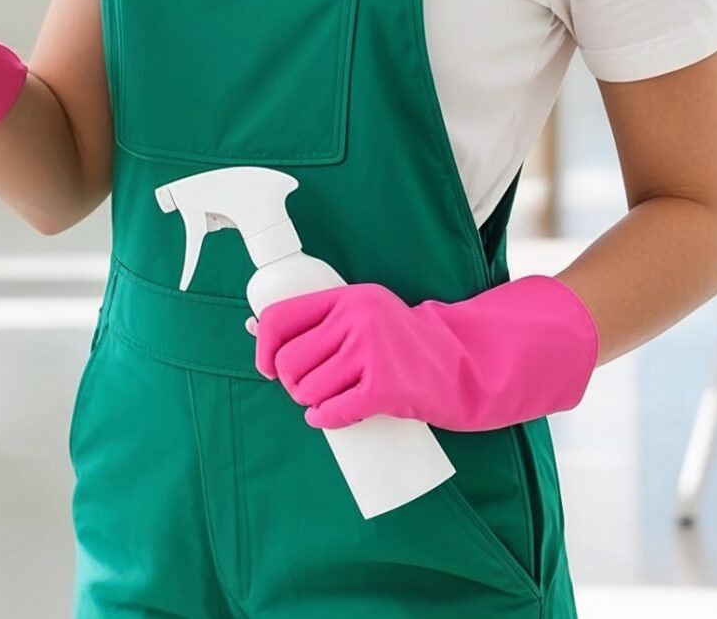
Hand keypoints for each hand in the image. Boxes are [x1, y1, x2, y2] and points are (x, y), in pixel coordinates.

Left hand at [248, 276, 599, 431]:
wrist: (464, 367)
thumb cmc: (405, 345)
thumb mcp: (365, 314)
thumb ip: (321, 319)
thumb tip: (252, 328)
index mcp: (347, 297)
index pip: (280, 318)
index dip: (265, 349)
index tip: (270, 368)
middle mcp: (357, 319)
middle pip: (290, 362)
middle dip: (292, 384)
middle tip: (310, 390)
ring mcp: (372, 352)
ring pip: (308, 389)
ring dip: (310, 402)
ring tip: (329, 400)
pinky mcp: (386, 388)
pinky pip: (334, 411)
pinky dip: (324, 419)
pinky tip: (326, 417)